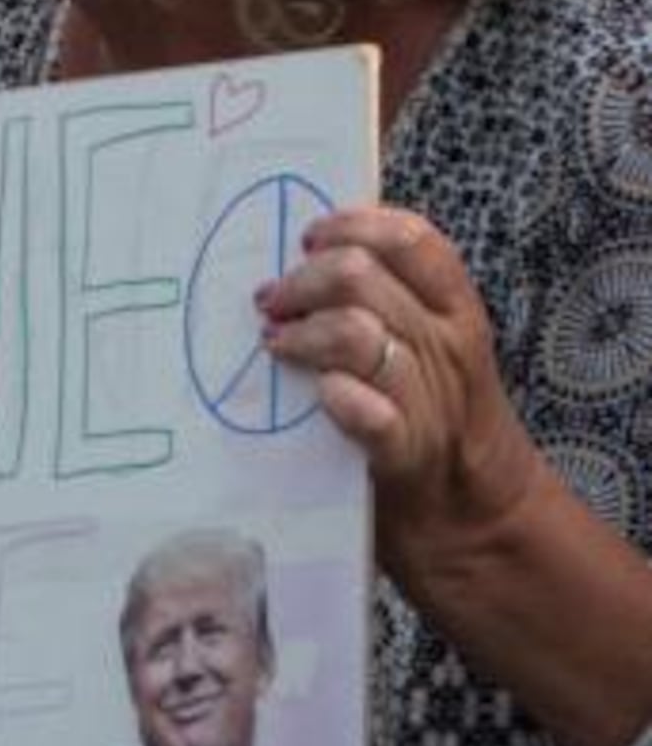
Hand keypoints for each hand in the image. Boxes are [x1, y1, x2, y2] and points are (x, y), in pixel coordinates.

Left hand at [256, 205, 548, 573]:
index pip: (413, 240)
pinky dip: (340, 398)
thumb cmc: (430, 416)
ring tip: (276, 346)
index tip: (309, 239)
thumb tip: (296, 256)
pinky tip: (320, 395)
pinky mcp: (406, 455)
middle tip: (270, 302)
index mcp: (454, 311)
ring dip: (301, 334)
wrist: (476, 519)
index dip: (353, 226)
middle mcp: (447, 347)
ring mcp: (429, 402)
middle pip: (362, 277)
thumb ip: (383, 302)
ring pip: (355, 334)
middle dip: (301, 281)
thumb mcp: (426, 347)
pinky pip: (372, 413)